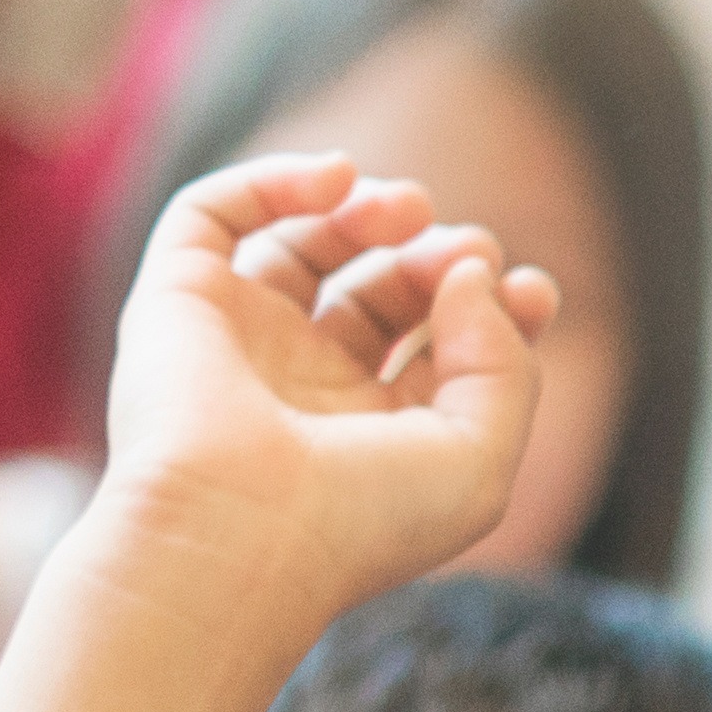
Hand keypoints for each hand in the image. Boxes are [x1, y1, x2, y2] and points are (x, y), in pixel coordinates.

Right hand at [85, 155, 557, 630]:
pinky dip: (275, 180)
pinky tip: (336, 180)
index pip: (442, 352)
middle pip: (382, 294)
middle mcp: (307, 389)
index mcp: (377, 437)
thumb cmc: (360, 518)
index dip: (497, 309)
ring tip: (408, 208)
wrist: (235, 532)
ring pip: (305, 246)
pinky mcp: (177, 299)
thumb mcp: (481, 456)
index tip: (533, 290)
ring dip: (368, 211)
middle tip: (470, 248)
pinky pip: (215, 213)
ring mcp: (241, 341)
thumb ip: (504, 361)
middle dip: (435, 258)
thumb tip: (470, 270)